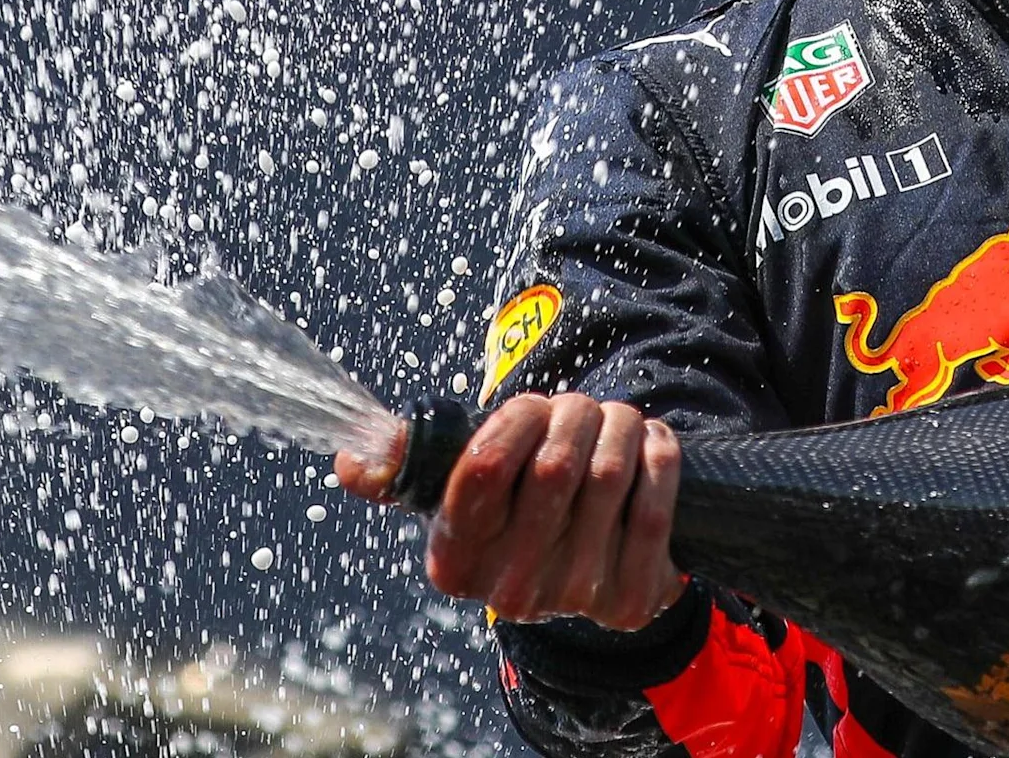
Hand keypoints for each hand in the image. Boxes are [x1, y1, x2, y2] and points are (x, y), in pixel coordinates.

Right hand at [334, 392, 685, 628]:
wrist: (590, 579)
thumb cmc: (515, 514)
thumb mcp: (455, 494)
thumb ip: (402, 466)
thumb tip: (351, 460)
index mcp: (455, 561)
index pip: (482, 467)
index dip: (515, 419)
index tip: (532, 407)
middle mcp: (508, 592)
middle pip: (553, 467)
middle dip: (573, 415)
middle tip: (579, 406)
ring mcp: (571, 601)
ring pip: (608, 476)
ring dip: (618, 427)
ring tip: (614, 419)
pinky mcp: (628, 600)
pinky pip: (652, 505)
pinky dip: (658, 459)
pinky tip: (650, 445)